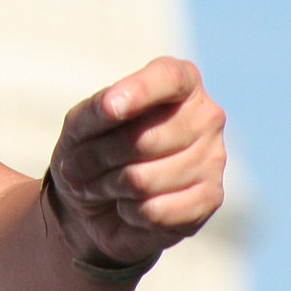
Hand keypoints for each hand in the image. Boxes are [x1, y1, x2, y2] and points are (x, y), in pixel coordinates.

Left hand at [45, 57, 226, 268]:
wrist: (98, 204)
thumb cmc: (92, 150)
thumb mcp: (80, 124)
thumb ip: (96, 110)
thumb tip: (113, 105)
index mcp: (179, 82)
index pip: (169, 78)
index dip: (139, 92)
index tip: (110, 106)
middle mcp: (205, 115)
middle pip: (146, 139)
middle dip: (98, 157)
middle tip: (77, 167)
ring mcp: (214, 158)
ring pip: (145, 179)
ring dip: (107, 187)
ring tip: (100, 186)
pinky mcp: (210, 198)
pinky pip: (156, 211)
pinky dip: (128, 212)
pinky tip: (127, 206)